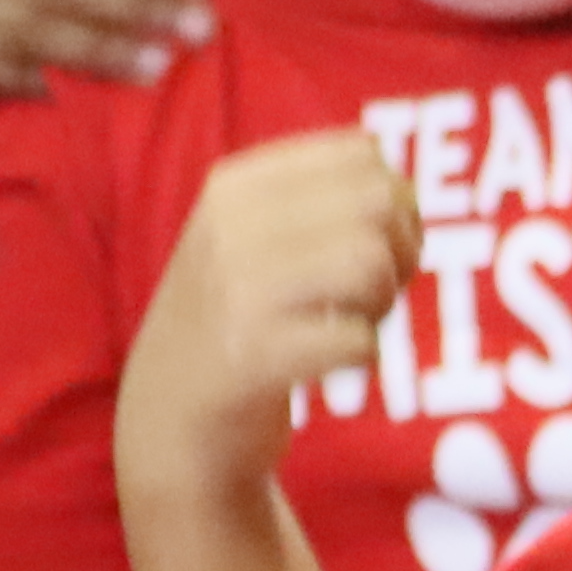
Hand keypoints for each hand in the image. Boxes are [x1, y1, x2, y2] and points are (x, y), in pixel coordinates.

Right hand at [115, 128, 417, 504]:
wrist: (166, 418)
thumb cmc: (235, 319)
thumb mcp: (252, 237)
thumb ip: (321, 201)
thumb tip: (404, 191)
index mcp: (235, 185)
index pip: (362, 153)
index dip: (395, 199)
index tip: (376, 241)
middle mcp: (230, 226)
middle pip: (379, 202)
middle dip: (402, 249)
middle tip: (375, 290)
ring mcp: (237, 290)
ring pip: (372, 264)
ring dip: (382, 304)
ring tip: (350, 323)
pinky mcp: (254, 357)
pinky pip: (361, 340)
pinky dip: (366, 354)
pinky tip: (332, 362)